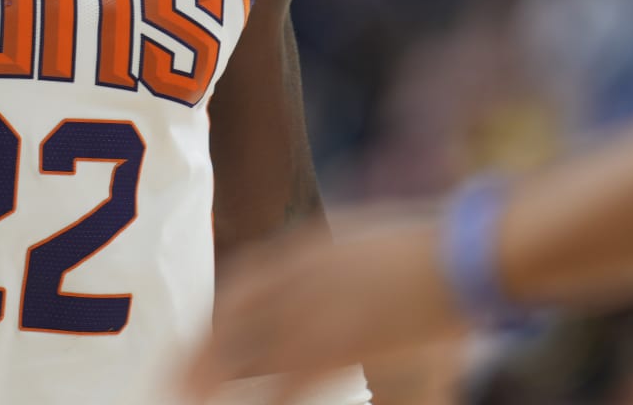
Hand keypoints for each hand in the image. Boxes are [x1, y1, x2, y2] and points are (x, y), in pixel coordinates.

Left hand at [180, 208, 471, 402]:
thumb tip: (302, 286)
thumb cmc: (422, 250)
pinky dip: (265, 399)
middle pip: (231, 321)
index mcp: (304, 251)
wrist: (464, 255)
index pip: (240, 284)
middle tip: (168, 381)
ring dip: (212, 379)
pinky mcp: (340, 346)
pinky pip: (285, 383)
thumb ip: (324, 265)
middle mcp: (298, 280)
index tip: (194, 338)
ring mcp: (316, 312)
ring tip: (184, 398)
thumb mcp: (358, 242)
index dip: (213, 315)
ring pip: (247, 355)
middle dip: (197, 354)